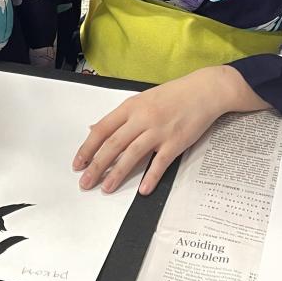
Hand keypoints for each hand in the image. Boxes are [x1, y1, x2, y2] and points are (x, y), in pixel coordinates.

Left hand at [73, 66, 265, 196]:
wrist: (204, 90)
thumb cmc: (172, 95)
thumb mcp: (141, 100)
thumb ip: (119, 117)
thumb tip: (94, 129)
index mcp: (131, 107)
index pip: (102, 129)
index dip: (88, 147)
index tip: (77, 163)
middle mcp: (142, 118)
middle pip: (113, 145)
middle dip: (96, 166)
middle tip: (85, 182)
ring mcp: (159, 131)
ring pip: (132, 155)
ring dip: (117, 174)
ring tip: (106, 188)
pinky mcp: (176, 142)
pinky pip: (160, 162)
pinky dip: (151, 177)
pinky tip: (143, 190)